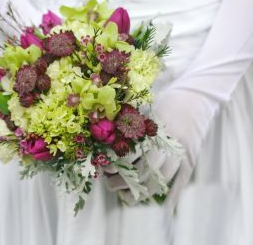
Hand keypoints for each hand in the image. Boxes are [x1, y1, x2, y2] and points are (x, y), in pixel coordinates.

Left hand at [105, 87, 206, 205]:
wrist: (197, 96)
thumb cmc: (167, 99)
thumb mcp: (146, 109)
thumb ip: (132, 127)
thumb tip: (109, 145)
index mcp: (153, 130)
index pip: (131, 155)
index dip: (115, 165)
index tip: (104, 169)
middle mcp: (167, 144)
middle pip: (143, 172)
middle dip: (123, 182)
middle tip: (109, 184)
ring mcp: (181, 153)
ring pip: (161, 180)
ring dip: (141, 192)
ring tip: (125, 195)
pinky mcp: (191, 158)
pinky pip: (182, 181)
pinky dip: (173, 196)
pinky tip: (163, 207)